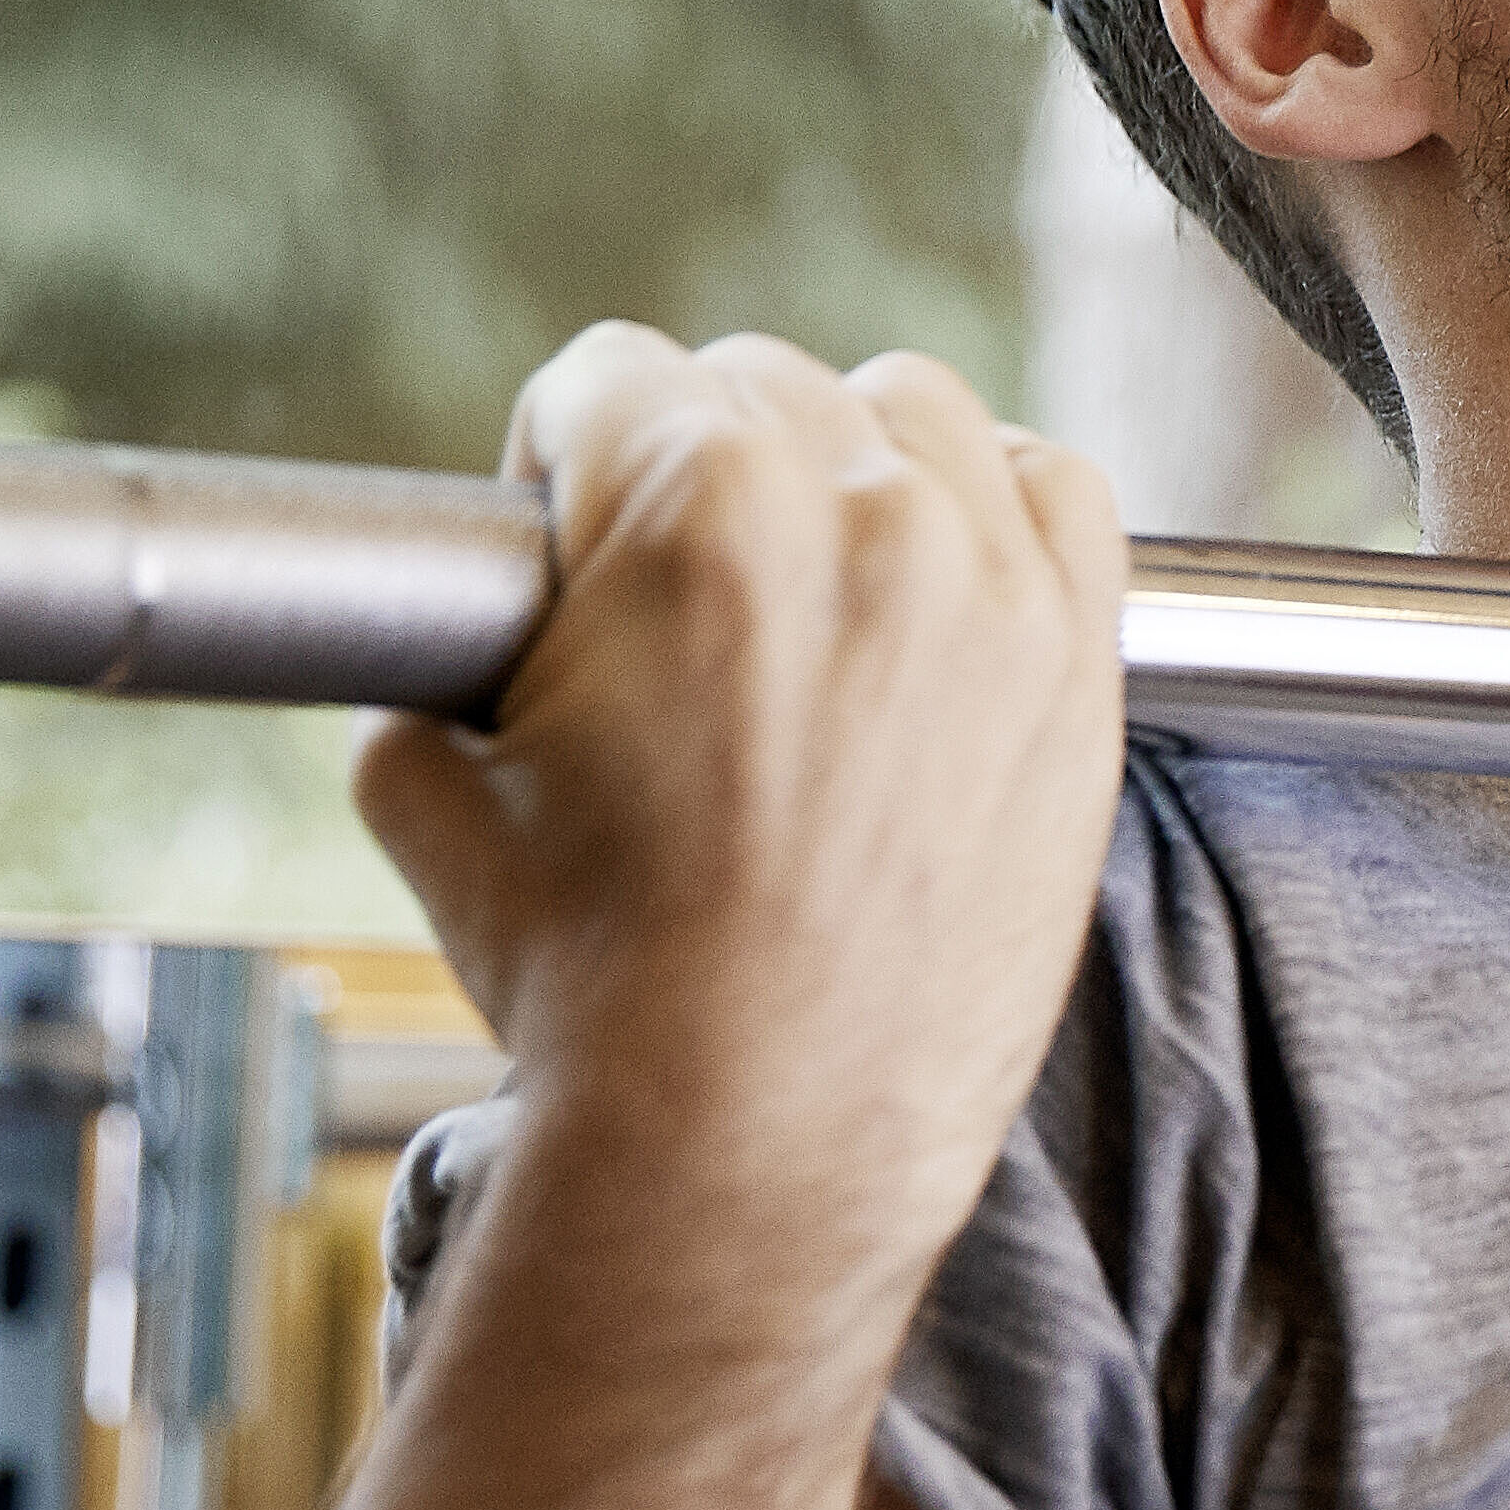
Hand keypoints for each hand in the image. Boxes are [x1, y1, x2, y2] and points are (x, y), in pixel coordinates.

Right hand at [353, 328, 1130, 1305]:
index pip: (609, 374)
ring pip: (913, 414)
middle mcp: (863, 514)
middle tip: (676, 597)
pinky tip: (939, 587)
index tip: (566, 537)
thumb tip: (445, 636)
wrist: (762, 1136)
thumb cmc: (599, 983)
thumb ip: (431, 660)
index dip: (563, 460)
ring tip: (807, 586)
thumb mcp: (427, 793)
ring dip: (851, 464)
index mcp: (694, 509)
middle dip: (698, 469)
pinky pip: (1059, 493)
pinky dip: (997, 511)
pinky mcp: (1082, 663)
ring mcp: (993, 583)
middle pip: (758, 384)